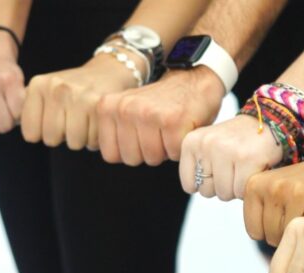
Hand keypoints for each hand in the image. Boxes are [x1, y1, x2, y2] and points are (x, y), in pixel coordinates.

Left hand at [22, 54, 139, 149]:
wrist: (107, 72)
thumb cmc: (72, 90)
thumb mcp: (45, 91)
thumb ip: (28, 109)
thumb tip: (9, 124)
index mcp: (38, 85)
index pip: (30, 134)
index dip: (42, 133)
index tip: (52, 121)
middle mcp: (56, 88)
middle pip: (51, 139)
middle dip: (62, 137)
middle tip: (71, 121)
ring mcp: (78, 96)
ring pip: (73, 142)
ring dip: (81, 139)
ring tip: (84, 121)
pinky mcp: (98, 105)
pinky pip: (92, 140)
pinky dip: (95, 138)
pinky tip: (95, 122)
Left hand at [96, 67, 224, 165]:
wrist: (195, 83)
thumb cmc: (161, 103)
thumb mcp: (126, 112)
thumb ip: (113, 131)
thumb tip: (111, 156)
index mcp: (107, 107)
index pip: (110, 155)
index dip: (130, 151)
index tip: (141, 134)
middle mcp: (125, 108)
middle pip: (131, 159)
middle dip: (147, 152)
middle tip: (158, 131)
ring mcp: (148, 114)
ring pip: (152, 159)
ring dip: (165, 150)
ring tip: (169, 129)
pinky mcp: (172, 121)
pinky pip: (172, 154)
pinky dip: (180, 148)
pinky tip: (181, 128)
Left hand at [179, 115, 281, 200]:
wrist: (266, 122)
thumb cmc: (236, 140)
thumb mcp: (207, 146)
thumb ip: (196, 166)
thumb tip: (193, 188)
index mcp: (191, 142)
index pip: (189, 185)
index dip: (207, 184)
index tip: (218, 170)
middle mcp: (206, 144)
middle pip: (206, 192)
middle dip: (222, 186)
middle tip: (233, 168)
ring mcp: (226, 151)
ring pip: (224, 193)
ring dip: (236, 188)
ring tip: (242, 169)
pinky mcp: (247, 159)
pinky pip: (240, 191)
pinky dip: (248, 186)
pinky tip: (252, 169)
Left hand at [243, 140, 303, 246]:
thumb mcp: (272, 191)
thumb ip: (259, 212)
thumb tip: (258, 239)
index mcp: (255, 184)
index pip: (253, 230)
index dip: (269, 232)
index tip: (281, 221)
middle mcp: (273, 186)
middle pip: (270, 236)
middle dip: (285, 235)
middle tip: (297, 218)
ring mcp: (295, 192)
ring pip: (289, 236)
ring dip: (300, 234)